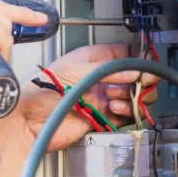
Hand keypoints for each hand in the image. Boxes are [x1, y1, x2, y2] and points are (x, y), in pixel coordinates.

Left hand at [17, 44, 159, 151]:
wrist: (30, 122)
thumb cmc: (42, 90)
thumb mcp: (76, 70)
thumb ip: (109, 70)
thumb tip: (134, 71)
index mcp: (95, 58)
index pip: (128, 53)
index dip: (141, 57)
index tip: (147, 63)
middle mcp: (103, 77)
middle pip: (137, 76)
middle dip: (139, 79)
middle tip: (137, 82)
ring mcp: (105, 97)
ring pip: (136, 96)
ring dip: (132, 97)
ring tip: (114, 98)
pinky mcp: (106, 116)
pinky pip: (128, 114)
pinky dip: (127, 112)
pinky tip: (114, 109)